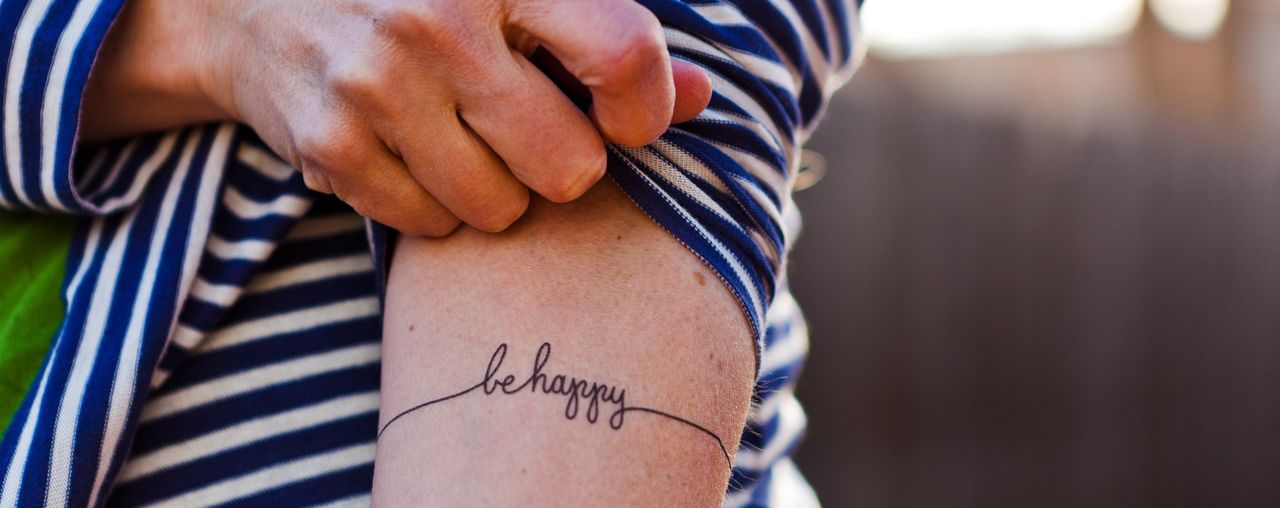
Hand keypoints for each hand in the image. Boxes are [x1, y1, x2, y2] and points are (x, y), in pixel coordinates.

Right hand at [194, 0, 707, 234]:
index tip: (628, 119)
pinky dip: (432, 203)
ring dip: (495, 188)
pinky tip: (410, 149)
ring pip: (499, 210)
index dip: (645, 109)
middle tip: (527, 129)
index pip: (623, 56)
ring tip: (462, 134)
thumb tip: (698, 98)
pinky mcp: (331, 145)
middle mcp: (438, 21)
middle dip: (561, 163)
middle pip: (567, 167)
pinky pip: (430, 225)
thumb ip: (605, 32)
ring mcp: (378, 86)